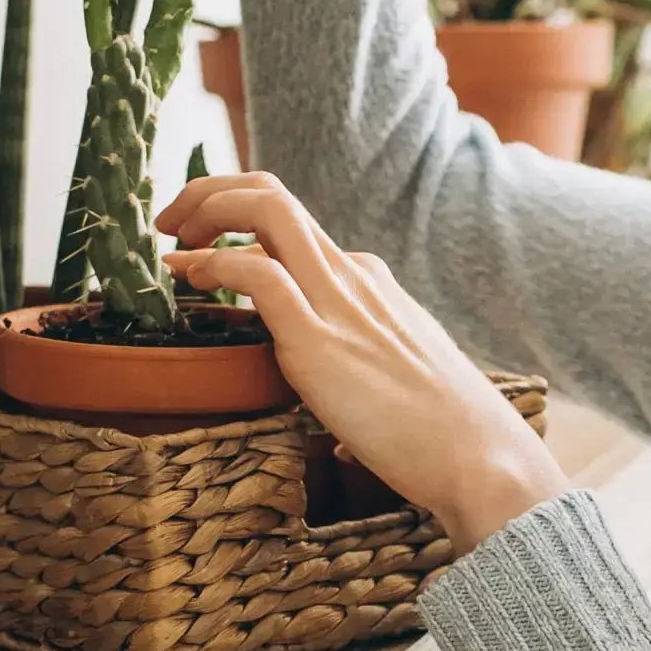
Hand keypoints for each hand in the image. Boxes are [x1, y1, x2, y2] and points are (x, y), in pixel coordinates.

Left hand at [159, 172, 567, 552]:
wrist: (479, 459)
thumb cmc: (441, 437)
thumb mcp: (396, 388)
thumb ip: (364, 383)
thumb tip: (345, 424)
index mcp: (370, 283)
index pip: (295, 225)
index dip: (239, 222)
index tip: (202, 245)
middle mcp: (353, 275)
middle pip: (274, 194)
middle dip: (212, 192)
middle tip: (173, 223)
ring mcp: (339, 301)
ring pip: (266, 209)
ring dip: (205, 208)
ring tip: (171, 242)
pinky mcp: (319, 339)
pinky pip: (257, 272)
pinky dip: (212, 263)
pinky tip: (189, 280)